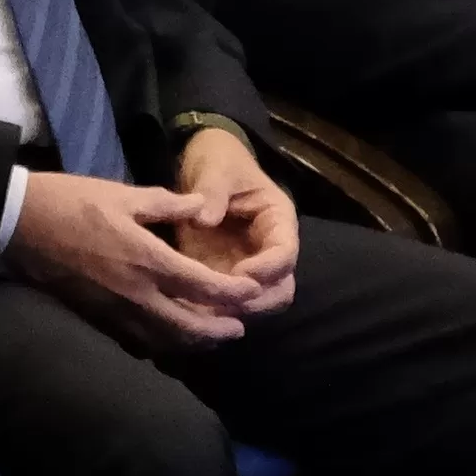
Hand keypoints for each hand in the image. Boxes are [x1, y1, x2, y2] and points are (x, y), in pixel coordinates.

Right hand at [5, 168, 263, 341]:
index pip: (203, 287)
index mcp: (148, 260)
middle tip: (239, 328)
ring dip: (193, 341)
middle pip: (189, 327)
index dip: (233, 294)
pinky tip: (169, 336)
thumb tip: (200, 207)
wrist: (18, 223)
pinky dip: (161, 342)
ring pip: (164, 340)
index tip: (251, 293)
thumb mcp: (123, 194)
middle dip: (219, 330)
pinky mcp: (96, 317)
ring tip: (211, 336)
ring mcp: (114, 311)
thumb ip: (168, 205)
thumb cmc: (71, 201)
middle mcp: (136, 294)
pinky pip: (137, 340)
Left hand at [161, 128, 301, 305]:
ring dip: (235, 310)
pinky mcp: (221, 276)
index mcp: (277, 221)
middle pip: (280, 289)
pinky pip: (224, 303)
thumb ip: (212, 191)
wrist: (201, 169)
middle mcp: (268, 251)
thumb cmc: (218, 163)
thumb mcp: (216, 169)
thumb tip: (203, 220)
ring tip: (206, 311)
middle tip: (224, 302)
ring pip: (256, 303)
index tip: (241, 273)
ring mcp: (247, 267)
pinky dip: (212, 312)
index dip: (269, 268)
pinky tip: (190, 313)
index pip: (285, 253)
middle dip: (257, 300)